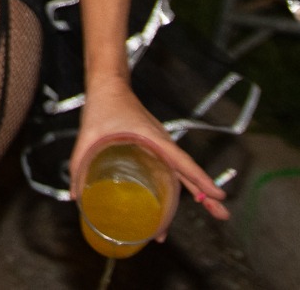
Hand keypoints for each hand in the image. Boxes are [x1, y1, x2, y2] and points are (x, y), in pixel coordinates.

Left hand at [74, 80, 228, 240]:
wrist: (108, 84)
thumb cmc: (101, 106)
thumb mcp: (88, 135)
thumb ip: (79, 164)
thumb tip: (75, 196)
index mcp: (153, 138)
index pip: (183, 162)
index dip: (200, 180)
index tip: (218, 195)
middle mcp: (163, 142)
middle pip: (189, 172)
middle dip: (207, 194)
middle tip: (224, 215)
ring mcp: (162, 144)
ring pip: (183, 171)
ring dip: (197, 191)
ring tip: (211, 212)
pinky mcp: (156, 145)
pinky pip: (173, 167)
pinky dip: (181, 183)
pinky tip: (176, 200)